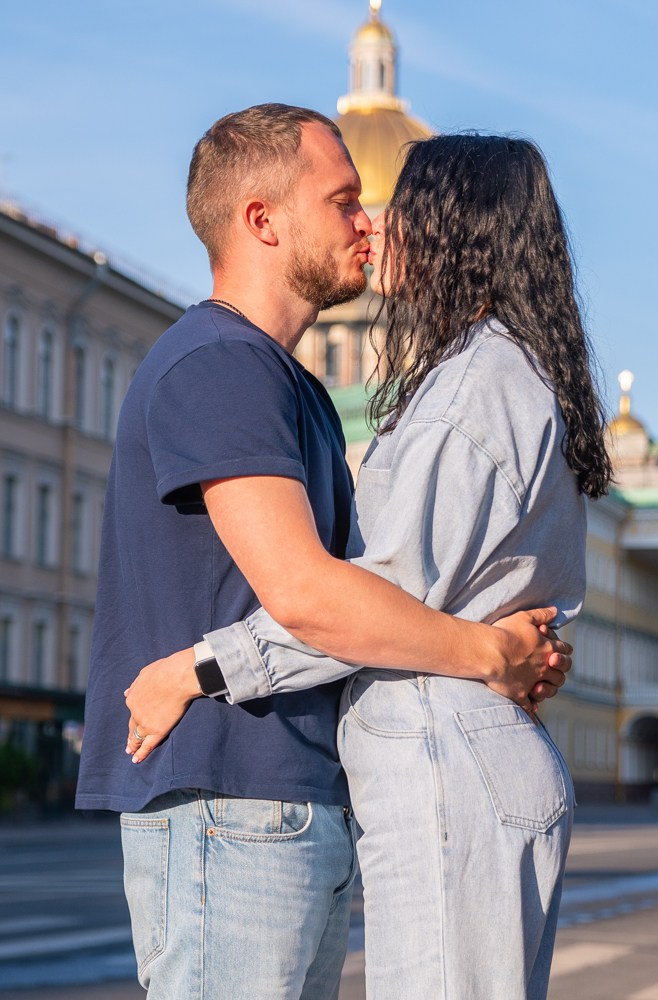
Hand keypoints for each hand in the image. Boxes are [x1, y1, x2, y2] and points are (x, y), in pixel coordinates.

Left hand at [124, 647, 199, 762]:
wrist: (178, 676)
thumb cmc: (165, 670)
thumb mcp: (145, 674)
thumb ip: (135, 686)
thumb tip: (126, 692)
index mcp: (132, 698)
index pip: (133, 710)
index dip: (134, 716)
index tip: (135, 721)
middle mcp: (136, 712)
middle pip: (133, 726)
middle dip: (131, 734)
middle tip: (128, 744)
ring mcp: (146, 723)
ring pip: (138, 737)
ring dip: (133, 745)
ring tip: (131, 752)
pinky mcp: (158, 730)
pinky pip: (147, 745)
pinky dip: (141, 753)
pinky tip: (136, 760)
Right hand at [489, 607, 571, 715]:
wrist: (489, 652)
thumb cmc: (505, 632)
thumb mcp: (524, 617)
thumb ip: (541, 614)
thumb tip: (555, 611)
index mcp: (547, 648)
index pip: (564, 651)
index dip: (564, 652)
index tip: (561, 653)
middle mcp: (543, 667)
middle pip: (561, 675)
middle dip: (559, 674)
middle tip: (553, 671)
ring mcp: (532, 682)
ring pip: (549, 690)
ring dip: (548, 690)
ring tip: (541, 689)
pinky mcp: (520, 694)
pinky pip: (529, 705)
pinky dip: (532, 708)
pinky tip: (531, 710)